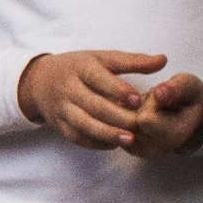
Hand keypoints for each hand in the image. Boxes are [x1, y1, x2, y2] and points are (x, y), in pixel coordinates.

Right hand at [17, 50, 163, 150]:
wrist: (39, 81)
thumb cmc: (78, 68)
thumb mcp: (101, 58)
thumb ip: (133, 61)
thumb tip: (163, 60)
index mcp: (81, 67)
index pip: (98, 78)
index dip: (117, 90)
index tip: (137, 99)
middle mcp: (68, 88)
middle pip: (93, 105)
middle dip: (118, 116)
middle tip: (141, 124)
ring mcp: (62, 108)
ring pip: (83, 124)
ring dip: (107, 133)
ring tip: (129, 140)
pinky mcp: (59, 125)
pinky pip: (76, 136)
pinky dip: (95, 142)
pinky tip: (113, 144)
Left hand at [126, 72, 202, 158]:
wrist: (186, 111)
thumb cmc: (186, 95)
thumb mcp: (187, 86)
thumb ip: (174, 89)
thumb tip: (160, 93)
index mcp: (174, 135)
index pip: (144, 120)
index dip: (147, 102)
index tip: (159, 95)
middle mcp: (156, 148)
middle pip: (128, 122)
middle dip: (134, 106)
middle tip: (151, 100)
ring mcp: (141, 150)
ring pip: (118, 124)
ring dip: (127, 110)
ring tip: (146, 106)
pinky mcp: (128, 147)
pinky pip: (113, 127)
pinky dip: (121, 115)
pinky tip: (135, 110)